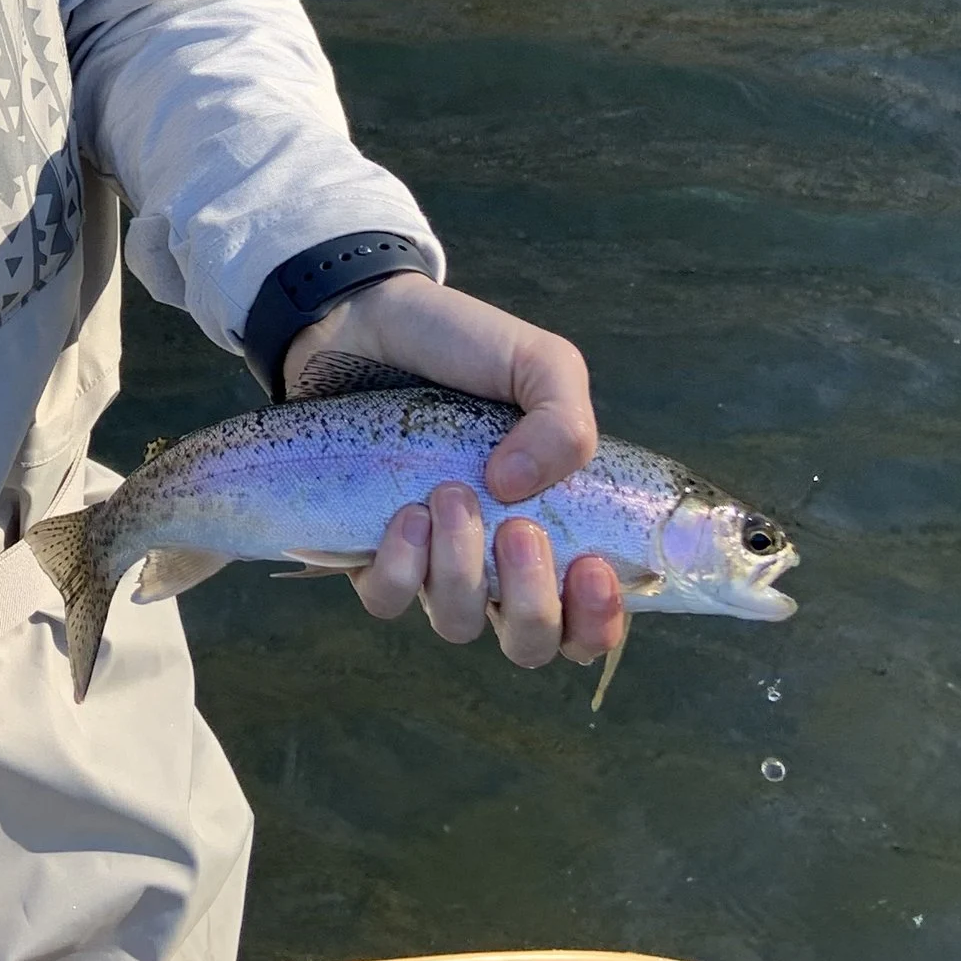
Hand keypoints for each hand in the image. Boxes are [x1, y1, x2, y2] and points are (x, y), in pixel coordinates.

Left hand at [283, 274, 625, 671]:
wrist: (362, 318)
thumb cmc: (461, 345)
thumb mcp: (540, 364)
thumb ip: (566, 423)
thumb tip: (520, 492)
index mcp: (553, 525)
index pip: (588, 620)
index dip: (597, 621)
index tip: (591, 569)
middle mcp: (495, 559)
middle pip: (528, 642)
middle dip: (530, 602)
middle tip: (518, 531)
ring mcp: (432, 561)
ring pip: (458, 622)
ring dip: (462, 569)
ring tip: (449, 494)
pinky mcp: (368, 552)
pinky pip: (388, 600)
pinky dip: (401, 568)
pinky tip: (404, 514)